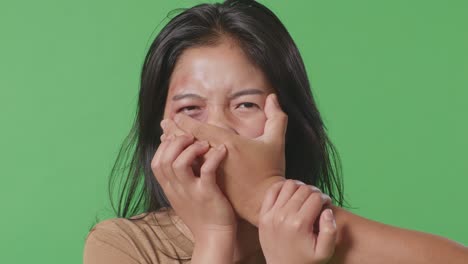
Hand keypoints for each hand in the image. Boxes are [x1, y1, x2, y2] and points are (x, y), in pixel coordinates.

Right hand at [151, 133, 236, 241]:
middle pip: (165, 159)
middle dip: (177, 142)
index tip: (179, 139)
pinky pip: (206, 171)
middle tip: (192, 138)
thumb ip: (177, 178)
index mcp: (169, 189)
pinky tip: (222, 150)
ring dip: (192, 148)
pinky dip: (214, 157)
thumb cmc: (201, 213)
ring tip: (205, 144)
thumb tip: (178, 156)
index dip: (165, 146)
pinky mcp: (207, 195)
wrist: (213, 237)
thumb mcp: (181, 196)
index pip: (156, 162)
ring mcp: (191, 192)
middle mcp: (176, 189)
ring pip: (179, 163)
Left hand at [160, 94, 286, 225]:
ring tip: (165, 139)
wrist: (265, 202)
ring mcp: (210, 172)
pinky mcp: (210, 185)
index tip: (176, 115)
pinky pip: (189, 171)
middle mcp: (215, 157)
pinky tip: (176, 158)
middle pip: (189, 141)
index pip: (200, 129)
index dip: (186, 121)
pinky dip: (181, 162)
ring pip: (186, 156)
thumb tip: (272, 97)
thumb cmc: (271, 170)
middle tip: (164, 124)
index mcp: (228, 143)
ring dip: (175, 147)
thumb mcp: (276, 141)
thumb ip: (276, 117)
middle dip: (174, 131)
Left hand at [259, 180, 336, 263]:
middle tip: (318, 200)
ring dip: (300, 187)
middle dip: (315, 192)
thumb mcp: (324, 252)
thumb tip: (327, 211)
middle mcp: (283, 217)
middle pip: (304, 190)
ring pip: (289, 186)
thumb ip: (330, 231)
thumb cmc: (306, 261)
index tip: (327, 204)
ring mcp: (271, 215)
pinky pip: (272, 190)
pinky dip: (283, 187)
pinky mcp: (263, 215)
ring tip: (305, 196)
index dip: (325, 198)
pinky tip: (291, 195)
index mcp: (300, 225)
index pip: (316, 197)